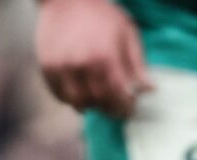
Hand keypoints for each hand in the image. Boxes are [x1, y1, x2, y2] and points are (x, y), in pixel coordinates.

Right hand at [35, 0, 151, 117]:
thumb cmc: (102, 14)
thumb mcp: (127, 33)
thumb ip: (137, 64)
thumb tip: (149, 89)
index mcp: (106, 58)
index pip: (118, 96)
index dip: (125, 107)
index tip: (128, 109)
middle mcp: (82, 65)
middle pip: (99, 102)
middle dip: (109, 109)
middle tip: (114, 108)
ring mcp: (62, 66)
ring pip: (77, 102)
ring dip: (90, 105)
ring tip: (97, 101)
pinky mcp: (47, 66)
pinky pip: (58, 94)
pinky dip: (70, 99)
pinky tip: (79, 93)